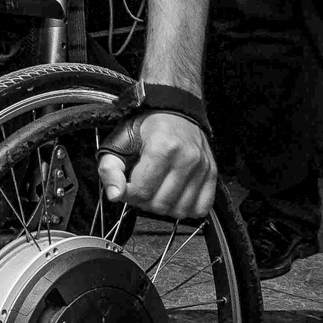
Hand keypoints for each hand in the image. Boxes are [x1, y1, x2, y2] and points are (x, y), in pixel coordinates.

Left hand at [96, 111, 217, 220]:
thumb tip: (114, 195)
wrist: (174, 112)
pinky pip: (200, 208)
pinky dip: (185, 209)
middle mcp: (186, 158)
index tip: (126, 187)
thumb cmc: (146, 128)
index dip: (128, 195)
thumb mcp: (119, 142)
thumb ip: (110, 169)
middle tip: (140, 188)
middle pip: (161, 203)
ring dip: (164, 207)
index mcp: (162, 148)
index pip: (142, 191)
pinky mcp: (212, 174)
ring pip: (180, 210)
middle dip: (145, 202)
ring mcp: (202, 167)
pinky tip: (174, 197)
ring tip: (156, 192)